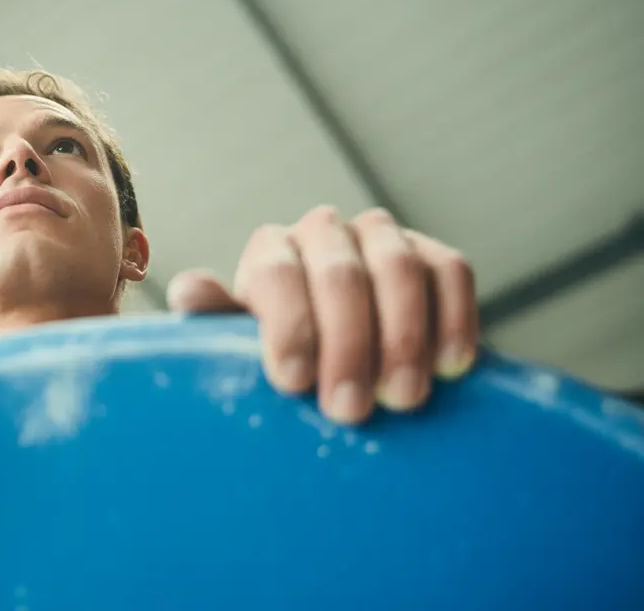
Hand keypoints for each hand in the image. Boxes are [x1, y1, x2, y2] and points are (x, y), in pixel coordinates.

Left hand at [166, 206, 478, 424]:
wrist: (348, 365)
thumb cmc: (287, 360)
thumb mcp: (243, 347)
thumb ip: (218, 320)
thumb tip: (189, 292)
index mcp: (270, 251)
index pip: (276, 272)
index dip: (287, 326)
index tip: (292, 383)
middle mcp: (323, 232)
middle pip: (339, 273)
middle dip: (346, 345)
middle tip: (350, 411)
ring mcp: (381, 238)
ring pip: (397, 266)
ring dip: (402, 336)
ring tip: (401, 399)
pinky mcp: (433, 255)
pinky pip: (451, 271)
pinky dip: (454, 317)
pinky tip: (450, 367)